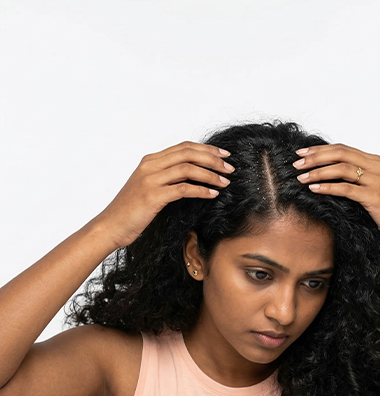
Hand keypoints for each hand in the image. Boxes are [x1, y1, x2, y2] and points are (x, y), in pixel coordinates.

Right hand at [94, 141, 233, 248]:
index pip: (184, 147)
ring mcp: (150, 180)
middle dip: (213, 158)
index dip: (206, 149)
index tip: (224, 154)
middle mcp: (150, 166)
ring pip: (188, 168)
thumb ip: (166, 178)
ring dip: (211, 174)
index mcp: (150, 161)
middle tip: (230, 168)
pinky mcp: (152, 196)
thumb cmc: (131, 211)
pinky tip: (213, 195)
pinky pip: (183, 188)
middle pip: (189, 153)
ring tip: (225, 182)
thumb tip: (193, 176)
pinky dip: (201, 190)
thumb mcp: (149, 188)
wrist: (110, 226)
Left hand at [293, 144, 379, 247]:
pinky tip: (313, 189)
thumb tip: (326, 174)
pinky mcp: (374, 196)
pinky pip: (346, 189)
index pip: (342, 149)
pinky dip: (327, 187)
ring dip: (318, 172)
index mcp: (375, 161)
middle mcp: (377, 167)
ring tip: (301, 178)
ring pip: (341, 169)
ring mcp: (376, 180)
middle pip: (340, 154)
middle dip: (315, 158)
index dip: (320, 149)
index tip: (301, 153)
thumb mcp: (370, 188)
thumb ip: (354, 177)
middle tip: (296, 164)